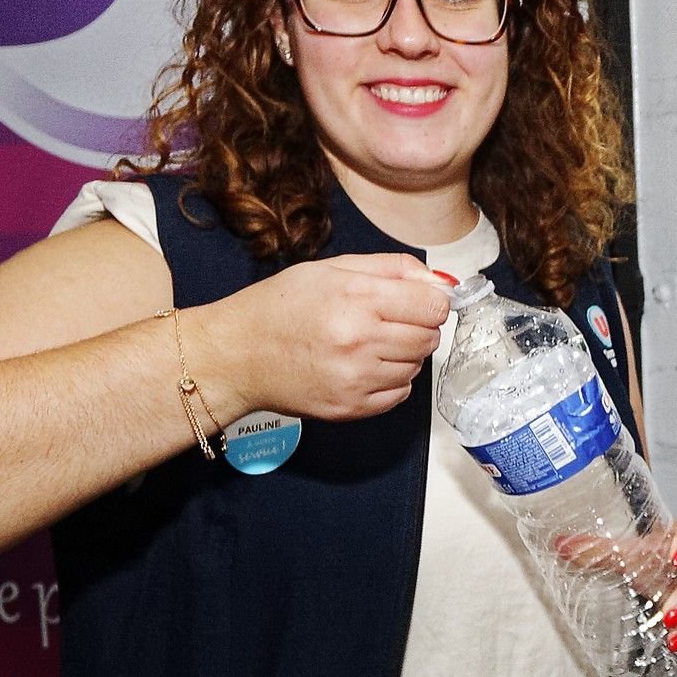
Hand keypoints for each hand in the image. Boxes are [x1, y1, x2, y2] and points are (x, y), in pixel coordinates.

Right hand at [191, 253, 448, 422]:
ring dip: (404, 354)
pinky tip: (363, 367)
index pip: (433, 306)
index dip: (430, 301)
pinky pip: (400, 394)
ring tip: (369, 343)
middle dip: (418, 327)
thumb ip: (391, 269)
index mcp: (357, 299)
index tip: (417, 302)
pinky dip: (391, 381)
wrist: (235, 355)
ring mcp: (356, 378)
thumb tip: (440, 282)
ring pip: (416, 366)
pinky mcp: (350, 407)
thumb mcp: (331, 269)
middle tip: (388, 321)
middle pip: (430, 337)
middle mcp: (360, 341)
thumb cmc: (279, 307)